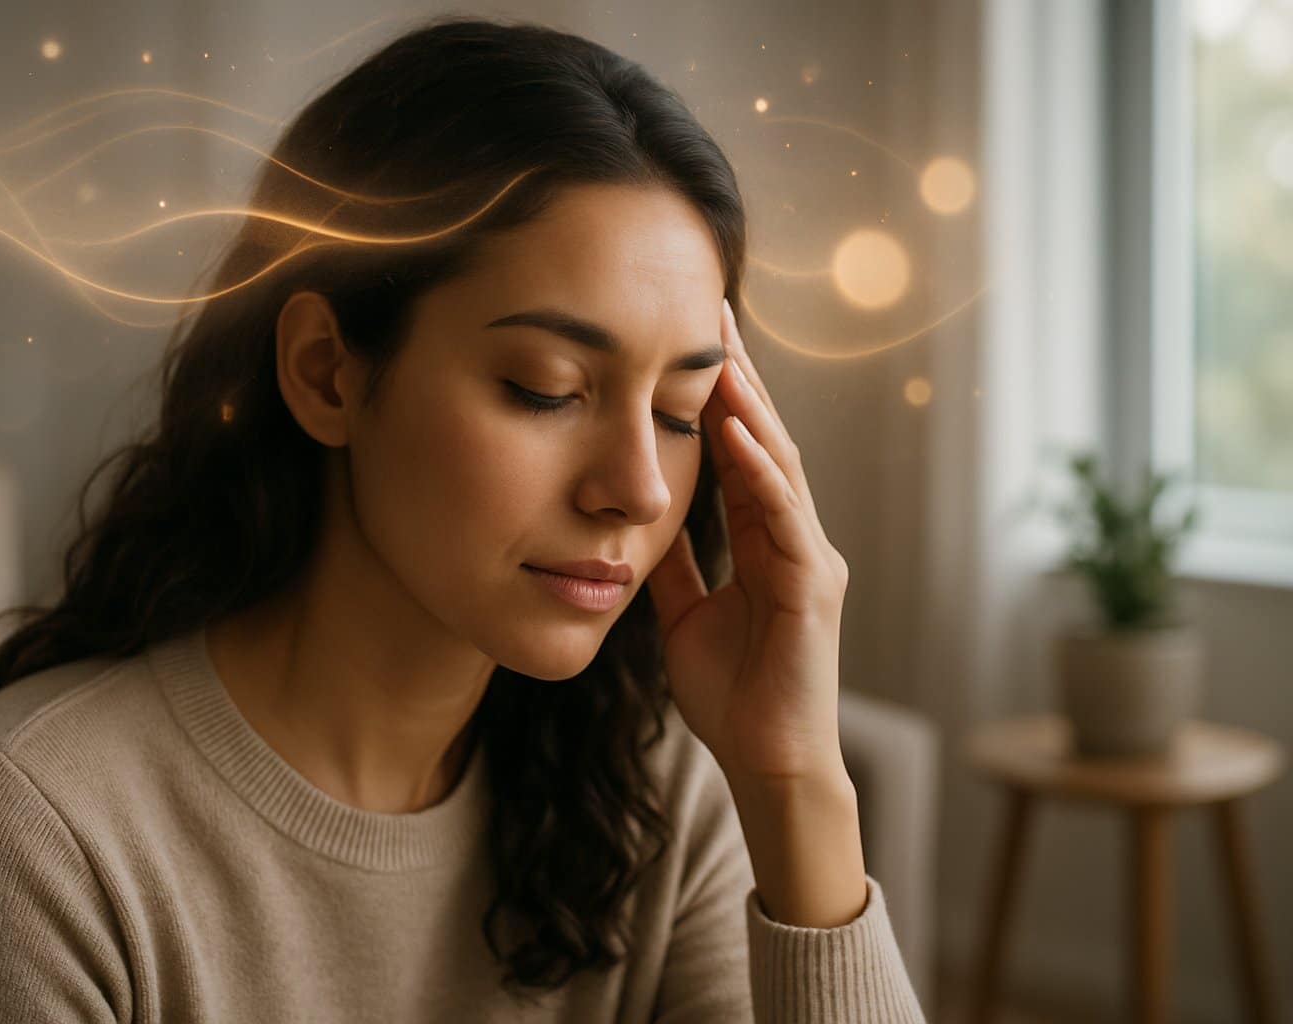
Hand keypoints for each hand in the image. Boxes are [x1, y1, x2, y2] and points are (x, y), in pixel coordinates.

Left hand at [643, 298, 851, 781]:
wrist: (765, 762)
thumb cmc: (733, 695)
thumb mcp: (683, 616)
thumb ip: (673, 566)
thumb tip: (640, 525)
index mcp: (765, 541)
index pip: (739, 452)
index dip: (716, 396)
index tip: (687, 340)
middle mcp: (794, 538)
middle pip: (765, 440)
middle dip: (738, 377)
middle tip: (711, 312)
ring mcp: (809, 558)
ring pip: (779, 464)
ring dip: (749, 406)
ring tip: (721, 351)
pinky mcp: (812, 586)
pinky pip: (784, 515)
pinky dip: (760, 470)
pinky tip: (737, 429)